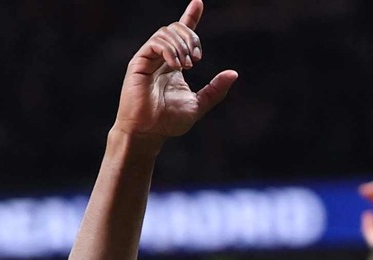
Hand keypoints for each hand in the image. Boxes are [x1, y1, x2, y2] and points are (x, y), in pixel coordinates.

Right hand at [114, 0, 236, 141]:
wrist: (147, 134)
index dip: (191, 16)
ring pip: (167, 32)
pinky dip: (170, 50)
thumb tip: (233, 73)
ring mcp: (148, 58)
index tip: (198, 2)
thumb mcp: (198, 104)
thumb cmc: (167, 123)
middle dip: (191, 38)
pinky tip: (177, 65)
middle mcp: (160, 57)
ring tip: (188, 66)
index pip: (182, 33)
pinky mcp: (139, 62)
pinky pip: (156, 43)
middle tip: (197, 60)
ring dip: (182, 45)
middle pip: (176, 28)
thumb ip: (215, 90)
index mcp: (173, 63)